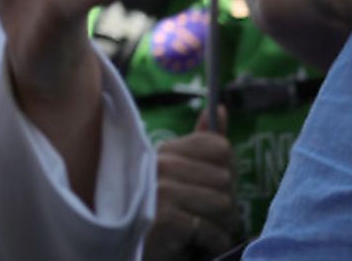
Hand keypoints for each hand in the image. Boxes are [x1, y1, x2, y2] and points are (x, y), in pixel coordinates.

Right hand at [144, 114, 240, 260]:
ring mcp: (162, 191)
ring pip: (222, 203)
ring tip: (207, 228)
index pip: (220, 147)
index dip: (226, 169)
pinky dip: (213, 240)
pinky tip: (201, 243)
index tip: (215, 185)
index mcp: (166, 150)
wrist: (124, 241)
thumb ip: (199, 142)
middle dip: (226, 202)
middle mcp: (163, 165)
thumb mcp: (174, 169)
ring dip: (221, 224)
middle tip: (211, 215)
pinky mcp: (165, 218)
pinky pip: (210, 228)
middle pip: (225, 178)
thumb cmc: (156, 205)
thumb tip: (220, 108)